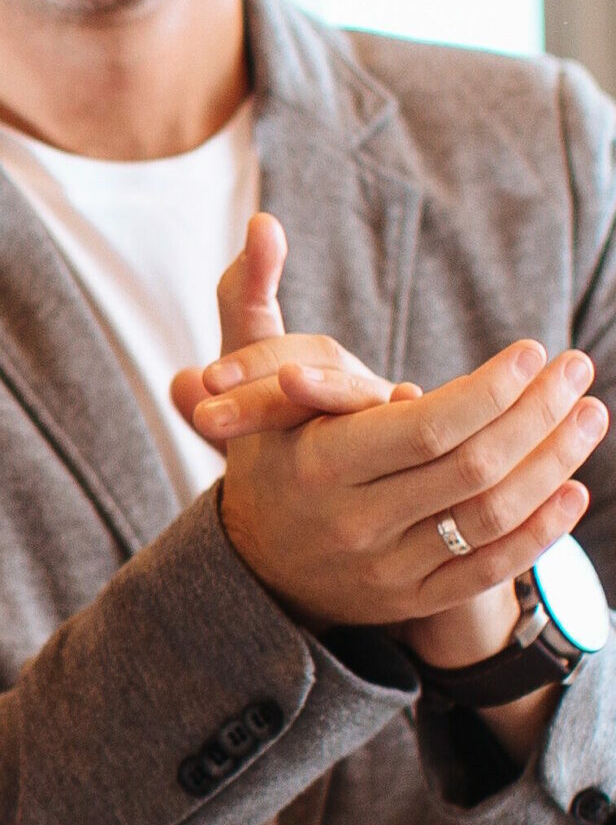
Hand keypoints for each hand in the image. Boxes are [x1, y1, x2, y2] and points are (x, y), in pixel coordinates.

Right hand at [180, 221, 601, 632]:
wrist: (254, 562)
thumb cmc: (267, 450)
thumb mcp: (243, 378)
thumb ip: (250, 299)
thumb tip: (262, 223)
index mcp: (317, 464)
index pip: (425, 427)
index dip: (491, 389)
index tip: (532, 351)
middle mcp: (352, 522)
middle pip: (471, 467)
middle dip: (537, 414)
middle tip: (577, 371)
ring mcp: (384, 567)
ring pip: (491, 515)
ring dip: (555, 462)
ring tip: (589, 414)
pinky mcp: (411, 601)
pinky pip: (490, 567)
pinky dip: (541, 529)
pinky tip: (573, 487)